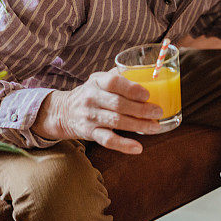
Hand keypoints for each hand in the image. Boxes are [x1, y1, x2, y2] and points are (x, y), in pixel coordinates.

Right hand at [32, 68, 163, 153]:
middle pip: (118, 104)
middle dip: (141, 109)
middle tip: (158, 112)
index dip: (131, 88)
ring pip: (116, 122)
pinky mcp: (89, 133)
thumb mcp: (99, 79)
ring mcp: (90, 116)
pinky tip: (138, 147)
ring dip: (138, 125)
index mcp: (97, 81)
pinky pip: (107, 140)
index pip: (113, 82)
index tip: (147, 94)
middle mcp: (91, 98)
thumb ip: (119, 75)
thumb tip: (146, 72)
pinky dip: (124, 145)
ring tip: (155, 127)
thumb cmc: (91, 93)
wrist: (63, 111)